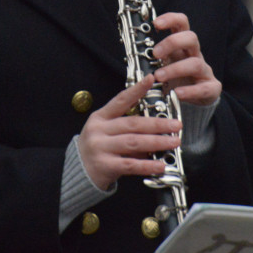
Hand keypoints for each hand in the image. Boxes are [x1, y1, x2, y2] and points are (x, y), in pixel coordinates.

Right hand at [77, 75, 182, 190]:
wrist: (77, 172)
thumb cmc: (97, 148)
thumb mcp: (106, 132)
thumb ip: (127, 128)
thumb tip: (156, 127)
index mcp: (100, 117)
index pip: (121, 100)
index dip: (136, 90)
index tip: (151, 79)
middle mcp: (99, 130)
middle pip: (132, 124)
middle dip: (157, 124)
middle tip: (175, 124)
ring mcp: (100, 148)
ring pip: (134, 142)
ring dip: (157, 142)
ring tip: (173, 142)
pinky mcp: (104, 166)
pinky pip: (130, 165)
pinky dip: (147, 165)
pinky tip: (160, 165)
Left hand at [151, 12, 221, 106]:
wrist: (194, 100)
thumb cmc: (175, 79)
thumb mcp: (163, 65)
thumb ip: (152, 59)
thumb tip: (133, 52)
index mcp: (182, 46)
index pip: (182, 23)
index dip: (170, 19)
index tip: (155, 23)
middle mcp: (195, 55)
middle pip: (191, 38)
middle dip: (172, 43)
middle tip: (156, 53)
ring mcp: (204, 71)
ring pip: (195, 63)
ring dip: (175, 69)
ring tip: (159, 77)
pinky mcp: (211, 88)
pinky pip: (204, 88)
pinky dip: (189, 91)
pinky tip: (176, 94)